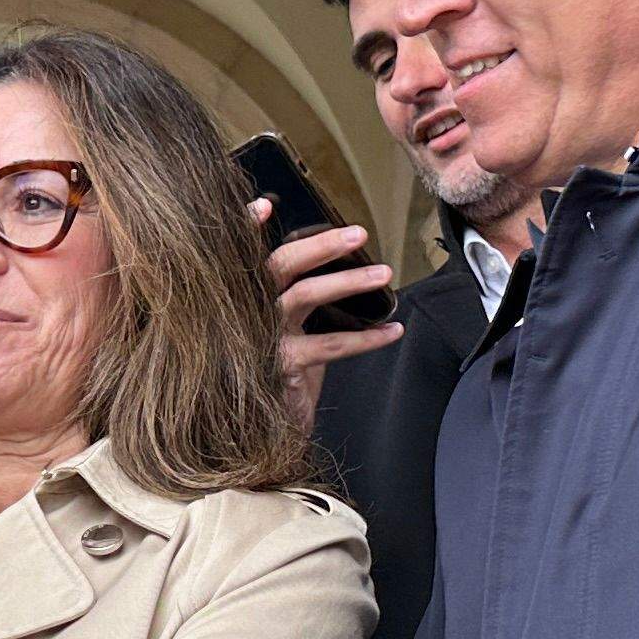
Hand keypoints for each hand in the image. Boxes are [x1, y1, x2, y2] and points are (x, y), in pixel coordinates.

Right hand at [252, 200, 398, 431]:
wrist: (263, 432)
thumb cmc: (278, 376)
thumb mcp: (285, 334)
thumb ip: (298, 302)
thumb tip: (341, 271)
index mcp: (245, 298)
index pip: (245, 257)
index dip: (248, 228)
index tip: (265, 206)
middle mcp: (247, 312)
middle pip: (278, 265)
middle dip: (320, 245)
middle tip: (358, 233)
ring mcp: (262, 338)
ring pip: (304, 296)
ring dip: (349, 281)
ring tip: (384, 274)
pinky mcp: (282, 365)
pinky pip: (331, 345)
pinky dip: (367, 338)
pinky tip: (393, 331)